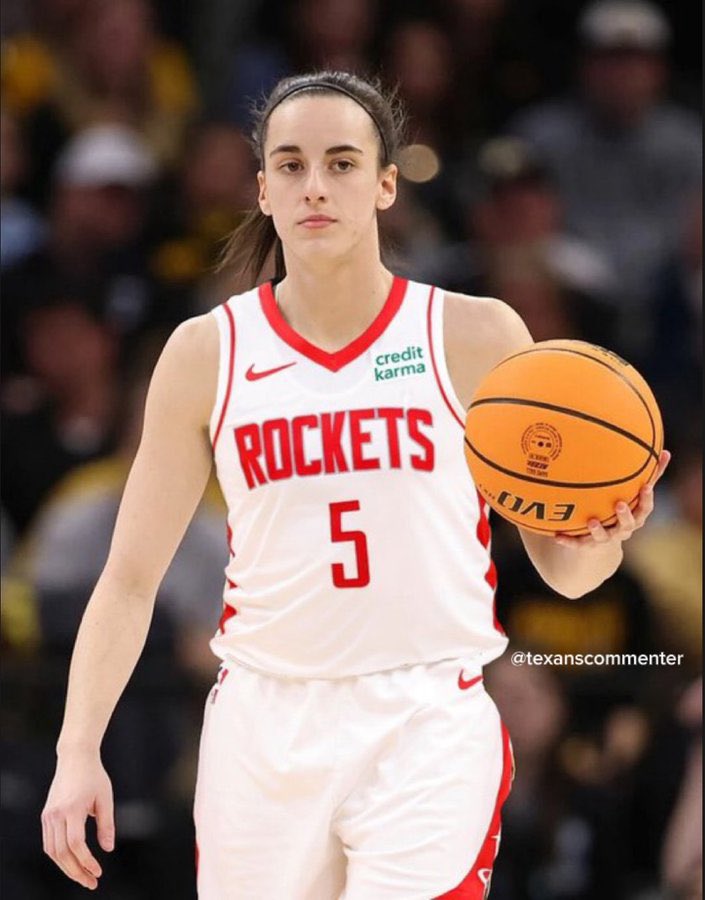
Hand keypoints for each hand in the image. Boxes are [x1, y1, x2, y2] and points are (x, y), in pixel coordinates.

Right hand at [41, 750, 114, 889]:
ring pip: (52, 851)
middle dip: (76, 871)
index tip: (98, 871)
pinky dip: (59, 857)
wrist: (75, 758)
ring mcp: (48, 816)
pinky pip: (49, 843)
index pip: (76, 843)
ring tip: (83, 877)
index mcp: (72, 808)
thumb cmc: (94, 776)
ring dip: (66, 868)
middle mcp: (56, 814)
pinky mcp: (46, 816)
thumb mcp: (105, 797)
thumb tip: (108, 849)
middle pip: (62, 852)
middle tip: (91, 882)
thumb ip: (106, 824)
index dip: (86, 861)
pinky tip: (72, 863)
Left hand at [555, 450, 670, 548]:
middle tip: (620, 503)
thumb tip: (667, 451)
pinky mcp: (587, 546)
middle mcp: (621, 531)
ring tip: (592, 520)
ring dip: (598, 530)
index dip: (647, 499)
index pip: (645, 509)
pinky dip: (567, 541)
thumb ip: (650, 476)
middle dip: (625, 516)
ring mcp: (604, 540)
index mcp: (634, 518)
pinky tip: (556, 535)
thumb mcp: (635, 497)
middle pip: (627, 525)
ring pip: (603, 537)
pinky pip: (576, 544)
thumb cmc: (621, 512)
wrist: (601, 545)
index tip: (647, 486)